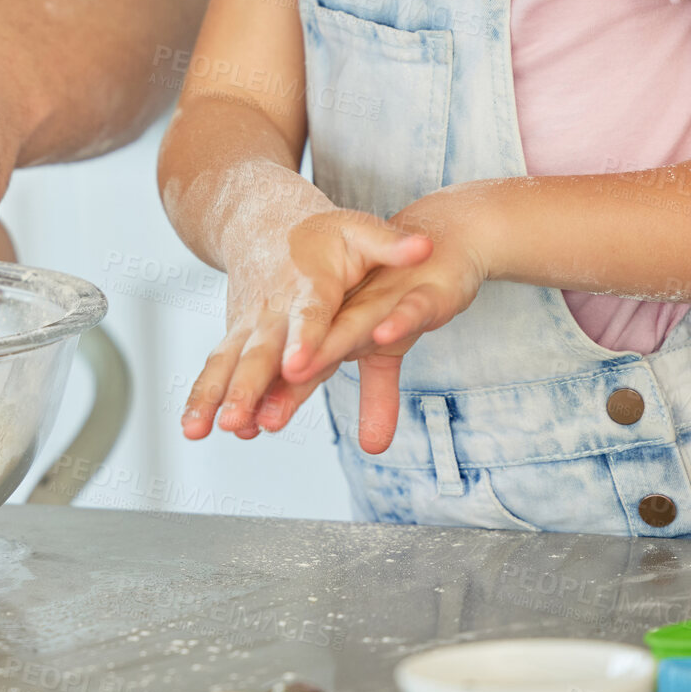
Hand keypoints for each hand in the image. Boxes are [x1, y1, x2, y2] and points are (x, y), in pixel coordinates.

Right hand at [183, 210, 431, 443]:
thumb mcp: (358, 231)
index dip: (302, 340)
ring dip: (212, 397)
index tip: (297, 367)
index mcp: (307, 284)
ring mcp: (246, 323)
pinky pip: (217, 368)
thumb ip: (390, 245)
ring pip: (226, 362)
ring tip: (199, 430)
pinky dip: (204, 397)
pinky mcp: (234, 336)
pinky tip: (198, 428)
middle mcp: (271, 308)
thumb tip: (425, 247)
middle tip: (236, 419)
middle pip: (258, 351)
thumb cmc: (318, 233)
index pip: (308, 315)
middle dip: (246, 387)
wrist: (257, 219)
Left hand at [272, 188, 493, 452]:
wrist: (444, 241)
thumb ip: (378, 399)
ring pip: (352, 327)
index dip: (276, 395)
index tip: (246, 424)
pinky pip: (411, 309)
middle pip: (315, 353)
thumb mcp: (391, 350)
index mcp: (336, 330)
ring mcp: (387, 304)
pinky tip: (384, 334)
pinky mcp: (427, 297)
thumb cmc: (400, 294)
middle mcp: (351, 317)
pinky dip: (399, 321)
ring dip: (327, 346)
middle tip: (253, 417)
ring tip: (296, 368)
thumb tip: (372, 450)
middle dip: (285, 386)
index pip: (300, 367)